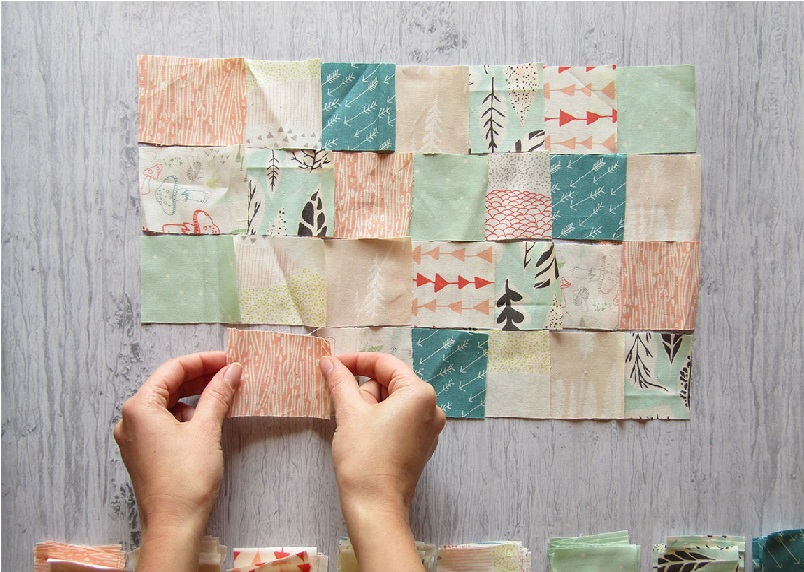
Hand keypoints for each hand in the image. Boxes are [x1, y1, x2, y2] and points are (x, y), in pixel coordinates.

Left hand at [114, 352, 240, 571]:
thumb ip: (218, 395)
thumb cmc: (185, 479)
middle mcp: (131, 420)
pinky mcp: (144, 452)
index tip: (227, 360)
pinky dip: (187, 414)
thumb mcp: (206, 430)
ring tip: (224, 392)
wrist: (174, 525)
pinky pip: (165, 422)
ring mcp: (135, 438)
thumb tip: (231, 371)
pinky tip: (209, 416)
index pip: (172, 370)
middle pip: (167, 385)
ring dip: (195, 396)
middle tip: (229, 373)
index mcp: (139, 408)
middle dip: (200, 377)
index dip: (202, 361)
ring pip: (167, 404)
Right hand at [320, 353, 445, 571]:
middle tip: (344, 409)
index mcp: (420, 394)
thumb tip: (329, 362)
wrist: (375, 507)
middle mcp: (431, 408)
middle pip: (389, 382)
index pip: (385, 363)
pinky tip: (362, 436)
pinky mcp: (420, 446)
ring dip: (368, 406)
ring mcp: (428, 429)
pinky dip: (378, 420)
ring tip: (353, 428)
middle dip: (363, 391)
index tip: (332, 364)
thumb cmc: (365, 458)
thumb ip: (340, 382)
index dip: (356, 361)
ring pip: (391, 402)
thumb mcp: (349, 413)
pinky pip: (397, 420)